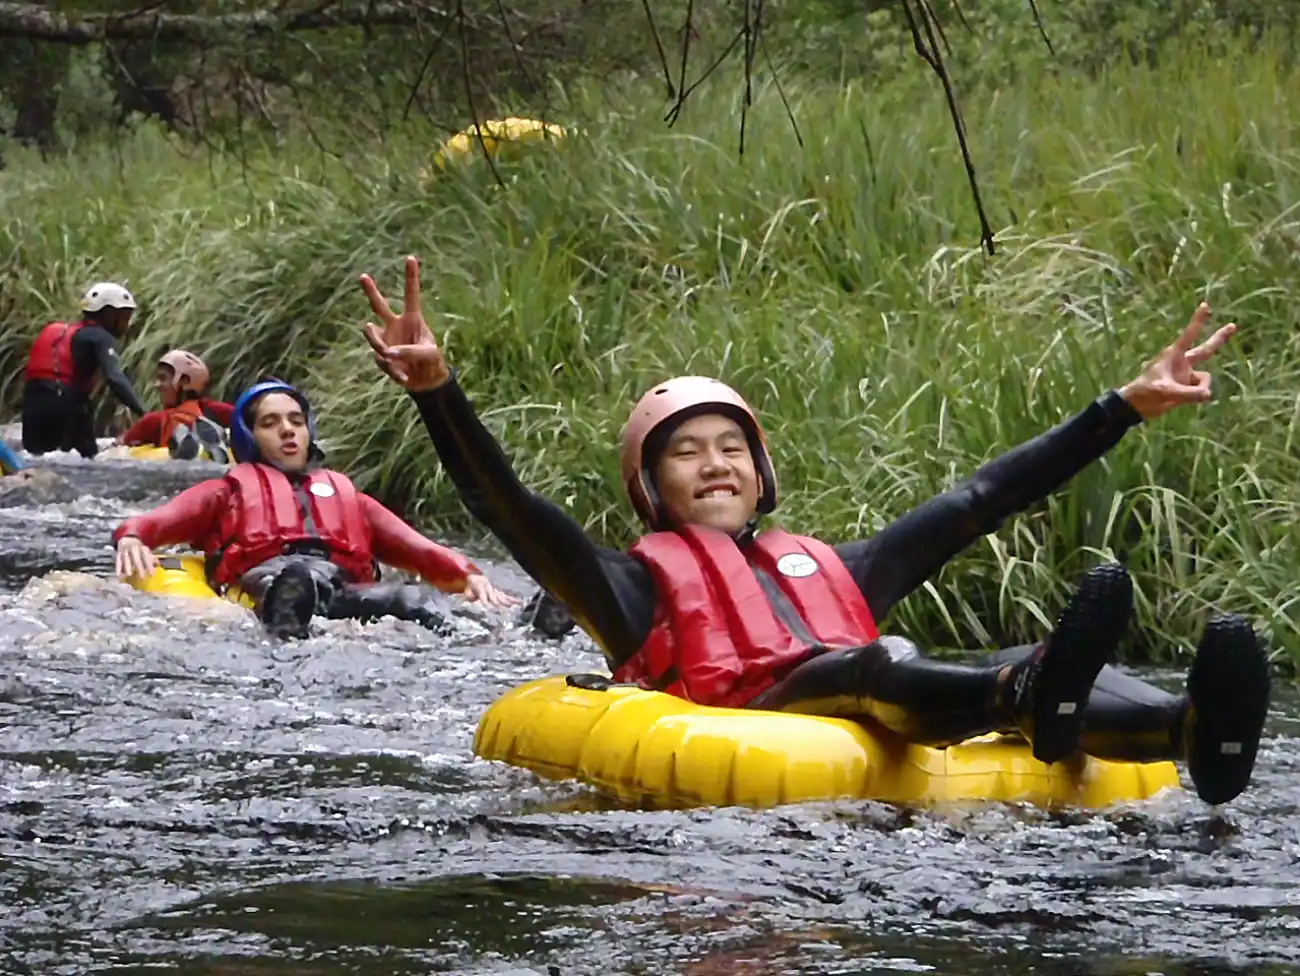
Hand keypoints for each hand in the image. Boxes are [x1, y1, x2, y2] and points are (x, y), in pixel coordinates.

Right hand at [116, 537, 158, 580]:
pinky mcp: (118, 553)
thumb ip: (152, 558)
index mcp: (142, 548)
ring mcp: (126, 551)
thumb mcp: (146, 550)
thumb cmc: (139, 548)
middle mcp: (134, 549)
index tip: (152, 575)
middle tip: (142, 577)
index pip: (147, 558)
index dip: (150, 566)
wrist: (127, 538)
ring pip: (126, 560)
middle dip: (140, 568)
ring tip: (129, 575)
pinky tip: (118, 575)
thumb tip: (158, 565)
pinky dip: (118, 568)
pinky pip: (118, 561)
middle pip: (137, 560)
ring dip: (128, 567)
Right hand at [359, 255, 451, 391]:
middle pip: (379, 306)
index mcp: (413, 318)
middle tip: (363, 276)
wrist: (424, 381)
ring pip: (372, 335)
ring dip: (378, 344)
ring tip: (387, 353)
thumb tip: (387, 353)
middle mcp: (396, 325)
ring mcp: (386, 339)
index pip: (411, 295)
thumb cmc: (431, 361)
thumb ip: (410, 351)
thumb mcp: (428, 354)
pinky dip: (392, 370)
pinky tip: (403, 376)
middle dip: (371, 291)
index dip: (411, 277)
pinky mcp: (381, 355)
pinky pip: (380, 359)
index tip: (411, 258)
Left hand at [460, 573, 520, 607]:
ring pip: (502, 596)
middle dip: (498, 603)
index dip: (486, 601)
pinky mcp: (498, 593)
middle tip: (502, 610)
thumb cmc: (470, 587)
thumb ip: (468, 596)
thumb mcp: (466, 591)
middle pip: (495, 597)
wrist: (476, 577)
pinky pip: (506, 597)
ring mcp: (495, 591)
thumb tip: (468, 601)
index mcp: (481, 588)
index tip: (488, 608)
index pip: (483, 596)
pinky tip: (520, 602)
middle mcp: (489, 589)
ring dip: (509, 601)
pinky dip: (513, 600)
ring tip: (516, 604)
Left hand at [1119, 303, 1236, 420]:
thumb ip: (1189, 394)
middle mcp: (1182, 363)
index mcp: (1173, 355)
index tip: (1205, 305)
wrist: (1136, 406)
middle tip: (1233, 326)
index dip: (1198, 321)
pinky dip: (1197, 396)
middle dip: (1219, 339)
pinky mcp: (1187, 387)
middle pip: (1206, 350)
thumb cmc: (1145, 392)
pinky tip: (1179, 400)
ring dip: (1198, 389)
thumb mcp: (1166, 391)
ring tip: (1176, 395)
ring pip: (1205, 379)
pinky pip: (1201, 391)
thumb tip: (1209, 394)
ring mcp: (1186, 375)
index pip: (1189, 335)